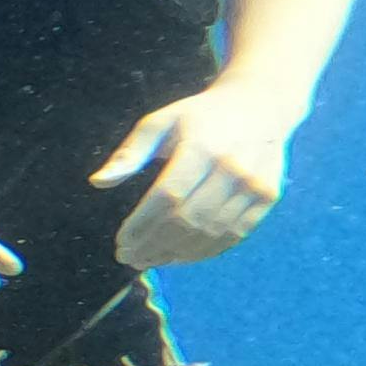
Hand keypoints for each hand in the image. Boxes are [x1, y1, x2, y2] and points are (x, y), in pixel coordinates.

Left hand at [94, 82, 294, 266]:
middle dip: (153, 245)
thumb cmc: (198, 117)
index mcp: (202, 146)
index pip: (167, 197)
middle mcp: (232, 167)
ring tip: (148, 260)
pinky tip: (177, 256)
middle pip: (188, 220)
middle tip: (129, 257)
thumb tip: (97, 183)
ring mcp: (255, 184)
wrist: (259, 105)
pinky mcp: (268, 196)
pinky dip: (203, 252)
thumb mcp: (159, 122)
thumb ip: (129, 153)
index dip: (142, 225)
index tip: (120, 241)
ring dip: (175, 254)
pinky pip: (234, 235)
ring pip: (211, 232)